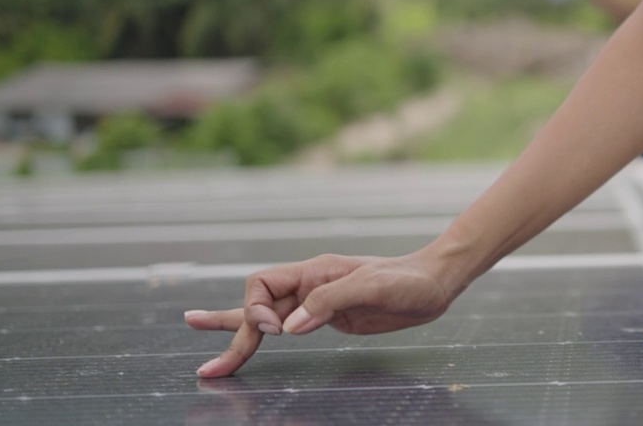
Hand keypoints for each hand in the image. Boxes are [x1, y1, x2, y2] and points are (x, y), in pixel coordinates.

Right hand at [185, 252, 455, 377]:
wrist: (434, 285)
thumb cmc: (407, 281)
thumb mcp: (371, 287)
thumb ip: (329, 302)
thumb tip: (289, 327)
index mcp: (315, 272)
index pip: (262, 284)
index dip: (256, 309)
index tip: (275, 330)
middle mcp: (310, 286)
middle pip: (257, 307)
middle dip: (230, 334)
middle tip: (209, 370)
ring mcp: (317, 302)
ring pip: (266, 319)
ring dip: (238, 339)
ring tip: (211, 363)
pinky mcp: (328, 317)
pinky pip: (287, 328)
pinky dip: (266, 338)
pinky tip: (252, 344)